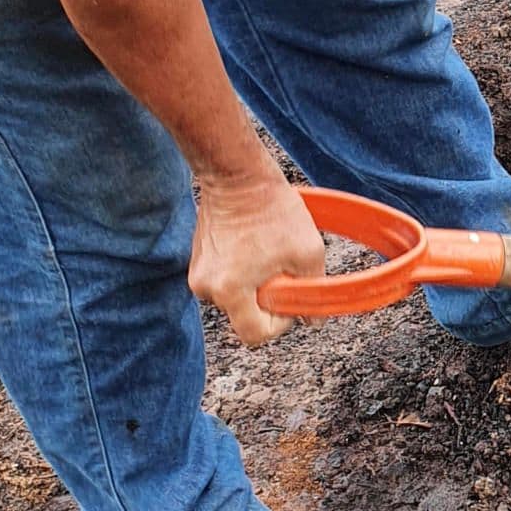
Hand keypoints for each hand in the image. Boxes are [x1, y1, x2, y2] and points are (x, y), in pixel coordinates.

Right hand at [188, 171, 325, 345]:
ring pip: (236, 296)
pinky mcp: (197, 259)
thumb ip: (312, 292)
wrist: (238, 175)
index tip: (289, 299)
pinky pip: (226, 279)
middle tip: (280, 267)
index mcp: (229, 290)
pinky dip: (243, 270)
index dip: (279, 324)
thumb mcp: (309, 253)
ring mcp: (198, 273)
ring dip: (255, 283)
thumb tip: (313, 321)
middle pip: (244, 315)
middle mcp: (205, 287)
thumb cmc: (274, 211)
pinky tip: (253, 244)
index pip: (254, 334)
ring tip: (266, 251)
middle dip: (267, 298)